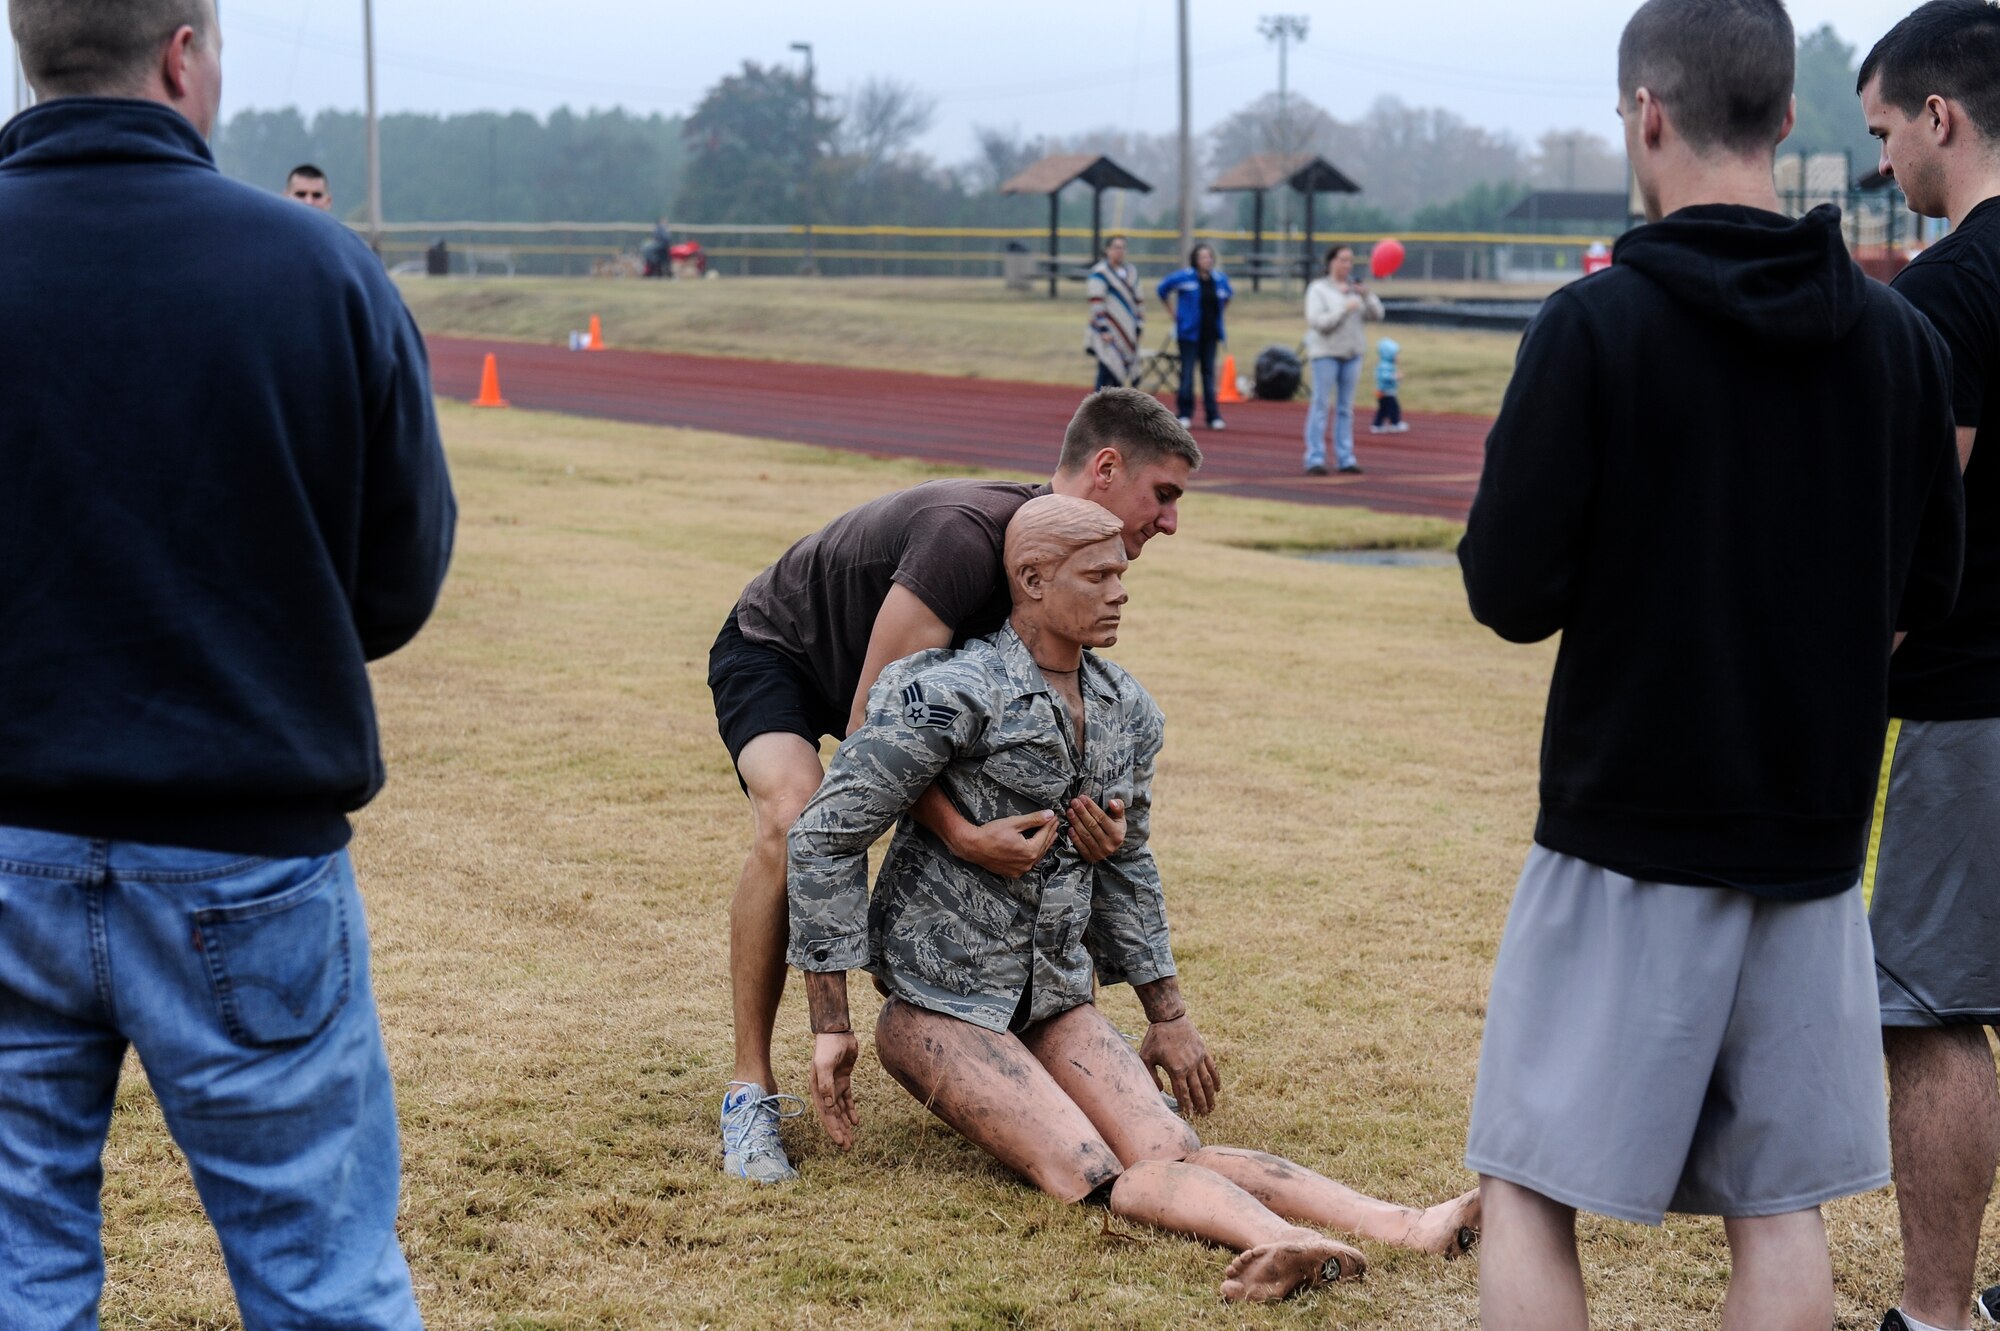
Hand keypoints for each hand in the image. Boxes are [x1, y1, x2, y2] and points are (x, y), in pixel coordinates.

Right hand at [809, 1031, 859, 1148]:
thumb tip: (829, 1106)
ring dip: (845, 1124)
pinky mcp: (844, 1079)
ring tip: (852, 1139)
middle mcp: (824, 1090)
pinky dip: (851, 1110)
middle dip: (840, 1131)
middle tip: (848, 1147)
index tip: (841, 1142)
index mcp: (817, 1090)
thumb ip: (826, 1084)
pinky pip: (848, 1099)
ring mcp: (834, 1085)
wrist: (836, 1032)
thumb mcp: (825, 1065)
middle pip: (833, 1116)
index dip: (833, 1129)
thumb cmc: (828, 1047)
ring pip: (840, 1110)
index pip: (826, 1115)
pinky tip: (856, 1121)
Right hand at [950, 810, 1058, 877]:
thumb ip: (1034, 819)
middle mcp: (1027, 864)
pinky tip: (1035, 848)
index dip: (1050, 824)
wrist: (972, 846)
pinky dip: (1033, 854)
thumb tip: (1049, 815)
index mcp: (1029, 852)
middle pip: (1043, 846)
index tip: (1054, 816)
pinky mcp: (1013, 872)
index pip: (1044, 835)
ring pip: (1036, 856)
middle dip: (1049, 833)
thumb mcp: (1014, 823)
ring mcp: (1020, 870)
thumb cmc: (990, 834)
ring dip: (1043, 844)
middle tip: (1054, 823)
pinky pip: (1028, 863)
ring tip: (1049, 834)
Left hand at [1066, 795, 1126, 862]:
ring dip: (1076, 822)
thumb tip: (1112, 802)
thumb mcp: (1120, 818)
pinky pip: (1080, 847)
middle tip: (1074, 802)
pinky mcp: (1090, 858)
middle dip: (1082, 812)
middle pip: (1092, 826)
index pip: (1102, 818)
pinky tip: (1069, 827)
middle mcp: (1109, 845)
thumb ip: (1118, 807)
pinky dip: (1074, 837)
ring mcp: (1099, 853)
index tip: (1083, 798)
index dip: (1091, 807)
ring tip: (1070, 811)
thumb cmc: (1115, 828)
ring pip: (1085, 835)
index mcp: (1117, 834)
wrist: (1112, 846)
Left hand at [1140, 1014, 1220, 1116]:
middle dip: (1201, 1105)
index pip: (1183, 1093)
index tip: (1189, 1116)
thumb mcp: (1146, 1057)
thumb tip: (1160, 1090)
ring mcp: (1198, 1058)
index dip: (1186, 1106)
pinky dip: (1216, 1079)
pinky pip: (1212, 1067)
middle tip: (1203, 1116)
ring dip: (1211, 1096)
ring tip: (1212, 1107)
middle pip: (1198, 1090)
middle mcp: (1190, 1066)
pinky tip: (1218, 1088)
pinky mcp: (1203, 1051)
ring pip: (1207, 1081)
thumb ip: (1151, 1076)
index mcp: (1176, 1069)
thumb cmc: (1155, 1038)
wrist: (1169, 1018)